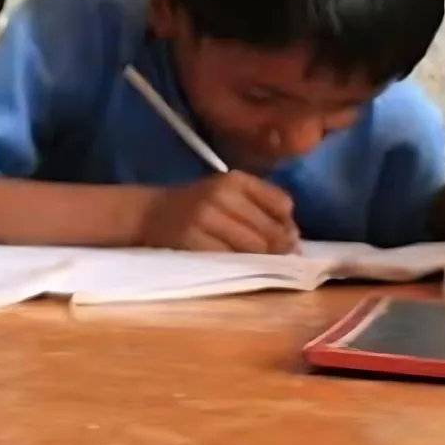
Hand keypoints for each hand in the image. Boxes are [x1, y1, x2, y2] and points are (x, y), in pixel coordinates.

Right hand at [137, 173, 297, 253]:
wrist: (150, 213)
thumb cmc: (196, 205)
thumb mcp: (228, 193)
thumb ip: (262, 206)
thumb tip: (295, 237)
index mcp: (235, 179)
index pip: (282, 204)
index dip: (289, 224)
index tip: (286, 237)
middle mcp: (221, 194)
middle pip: (270, 229)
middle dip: (280, 248)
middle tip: (280, 259)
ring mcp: (204, 217)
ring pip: (253, 246)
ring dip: (263, 259)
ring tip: (261, 264)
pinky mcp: (192, 239)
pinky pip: (229, 258)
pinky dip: (240, 265)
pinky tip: (238, 266)